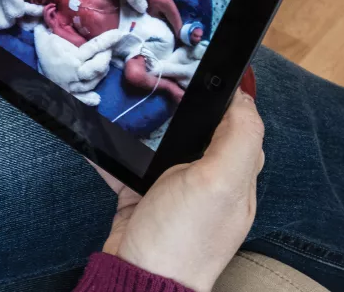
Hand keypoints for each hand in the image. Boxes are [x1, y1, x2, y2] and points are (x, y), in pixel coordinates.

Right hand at [43, 3, 85, 46]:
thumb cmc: (79, 38)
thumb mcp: (74, 27)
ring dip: (47, 9)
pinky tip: (53, 8)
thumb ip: (69, 22)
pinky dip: (49, 12)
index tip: (55, 4)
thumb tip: (69, 14)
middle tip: (53, 3)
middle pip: (47, 16)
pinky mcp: (56, 29)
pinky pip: (49, 19)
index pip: (51, 17)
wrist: (81, 46)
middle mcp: (55, 27)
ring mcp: (55, 28)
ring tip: (52, 4)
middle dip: (48, 8)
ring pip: (46, 17)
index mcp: (59, 26)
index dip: (50, 10)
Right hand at [97, 89, 263, 291]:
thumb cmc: (183, 237)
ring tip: (132, 103)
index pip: (241, 126)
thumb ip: (240, 138)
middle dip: (182, 108)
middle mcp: (209, 184)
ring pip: (161, 145)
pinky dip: (113, 153)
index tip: (203, 73)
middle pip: (199, 131)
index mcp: (236, 178)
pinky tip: (97, 139)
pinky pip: (128, 165)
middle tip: (164, 84)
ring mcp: (174, 192)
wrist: (137, 278)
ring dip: (145, 127)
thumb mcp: (221, 182)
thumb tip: (246, 98)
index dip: (227, 98)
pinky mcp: (142, 198)